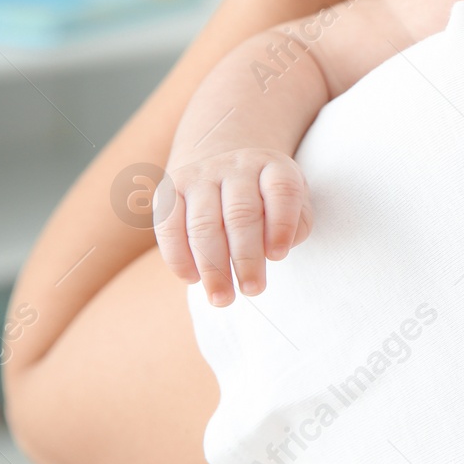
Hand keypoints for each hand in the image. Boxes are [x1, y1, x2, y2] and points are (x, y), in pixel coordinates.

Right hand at [153, 148, 314, 306]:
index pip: (282, 190)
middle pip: (241, 213)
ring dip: (212, 267)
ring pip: (203, 224)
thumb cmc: (267, 200)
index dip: (281, 224)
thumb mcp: (294, 205)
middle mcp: (237, 165)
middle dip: (246, 258)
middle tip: (252, 290)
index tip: (278, 257)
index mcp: (274, 166)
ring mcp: (201, 174)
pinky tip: (192, 279)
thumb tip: (275, 250)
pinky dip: (179, 258)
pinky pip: (169, 227)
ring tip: (222, 297)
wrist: (226, 170)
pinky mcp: (170, 189)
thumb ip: (295, 226)